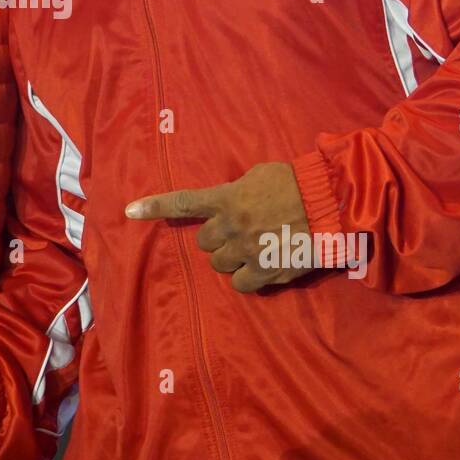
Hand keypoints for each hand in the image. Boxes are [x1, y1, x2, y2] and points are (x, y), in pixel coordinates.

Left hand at [124, 161, 310, 292]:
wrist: (330, 204)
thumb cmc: (297, 182)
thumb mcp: (258, 175)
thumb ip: (236, 189)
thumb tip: (228, 201)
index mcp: (226, 198)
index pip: (183, 202)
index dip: (154, 207)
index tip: (130, 211)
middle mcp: (231, 226)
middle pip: (205, 242)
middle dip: (218, 238)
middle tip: (239, 231)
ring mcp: (247, 250)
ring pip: (220, 264)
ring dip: (232, 257)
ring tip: (255, 248)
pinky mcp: (265, 271)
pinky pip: (241, 284)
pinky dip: (247, 277)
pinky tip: (262, 267)